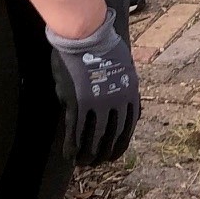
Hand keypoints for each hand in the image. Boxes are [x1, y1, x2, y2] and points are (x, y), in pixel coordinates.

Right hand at [46, 10, 140, 165]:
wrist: (87, 35)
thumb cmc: (101, 48)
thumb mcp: (122, 69)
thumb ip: (119, 91)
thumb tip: (115, 110)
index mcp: (130, 93)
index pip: (128, 127)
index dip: (119, 145)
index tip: (112, 156)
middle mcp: (117, 102)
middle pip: (112, 136)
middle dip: (104, 154)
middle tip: (96, 163)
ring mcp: (98, 103)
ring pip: (94, 138)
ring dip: (88, 154)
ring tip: (82, 164)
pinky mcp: (79, 102)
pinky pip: (76, 131)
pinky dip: (73, 146)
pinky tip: (69, 155)